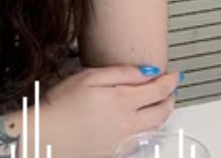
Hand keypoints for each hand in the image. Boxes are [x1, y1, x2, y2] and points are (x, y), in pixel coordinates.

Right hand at [39, 65, 181, 157]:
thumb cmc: (62, 104)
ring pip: (155, 127)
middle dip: (170, 98)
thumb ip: (120, 73)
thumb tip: (146, 71)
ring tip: (158, 102)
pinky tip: (140, 120)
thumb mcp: (88, 77)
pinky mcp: (118, 151)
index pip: (157, 91)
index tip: (174, 75)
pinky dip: (149, 127)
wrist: (47, 134)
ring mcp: (125, 140)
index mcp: (123, 101)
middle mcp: (129, 123)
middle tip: (170, 88)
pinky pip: (142, 139)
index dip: (169, 81)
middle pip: (162, 111)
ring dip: (162, 113)